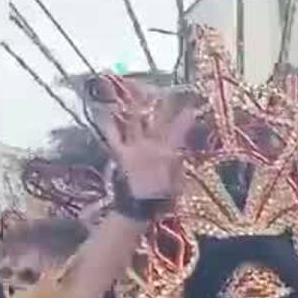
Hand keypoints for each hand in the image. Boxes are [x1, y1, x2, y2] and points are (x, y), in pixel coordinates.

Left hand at [101, 82, 197, 201]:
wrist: (137, 208)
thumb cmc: (162, 198)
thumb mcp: (179, 181)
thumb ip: (179, 162)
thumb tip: (181, 148)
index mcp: (168, 152)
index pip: (180, 130)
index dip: (186, 117)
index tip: (193, 106)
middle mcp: (150, 145)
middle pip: (159, 120)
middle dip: (164, 104)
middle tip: (166, 89)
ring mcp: (133, 146)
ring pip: (135, 121)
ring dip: (136, 105)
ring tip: (137, 88)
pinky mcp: (120, 152)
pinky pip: (113, 134)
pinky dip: (109, 122)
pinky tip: (104, 110)